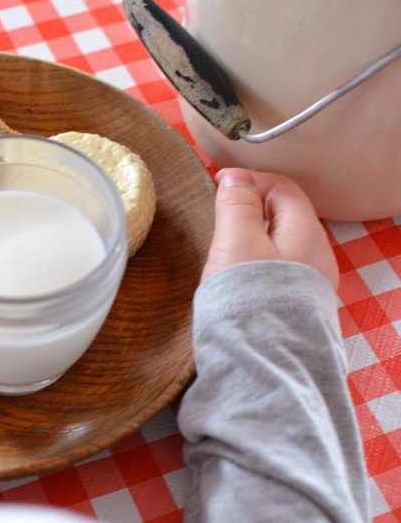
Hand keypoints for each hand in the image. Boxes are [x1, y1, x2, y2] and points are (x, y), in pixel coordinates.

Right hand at [202, 168, 337, 289]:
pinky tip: (241, 271)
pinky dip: (259, 257)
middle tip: (220, 209)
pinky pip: (280, 266)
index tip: (218, 181)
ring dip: (255, 233)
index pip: (282, 187)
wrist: (265, 358)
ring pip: (282, 242)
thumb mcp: (237, 243)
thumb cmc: (251, 296)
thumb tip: (238, 177)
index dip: (249, 178)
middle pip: (285, 214)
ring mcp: (312, 281)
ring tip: (226, 241)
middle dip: (253, 205)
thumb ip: (238, 205)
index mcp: (306, 232)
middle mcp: (317, 255)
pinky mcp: (300, 302)